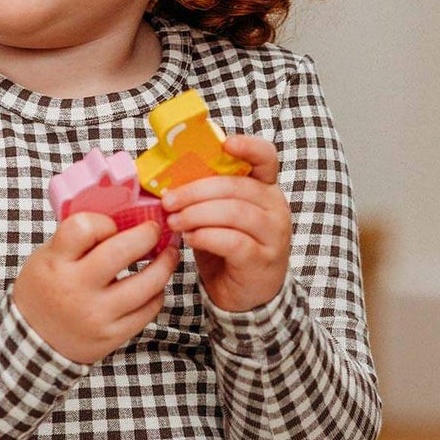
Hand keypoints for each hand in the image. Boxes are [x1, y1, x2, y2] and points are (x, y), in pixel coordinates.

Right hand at [11, 212, 175, 363]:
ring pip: (147, 284)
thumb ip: (76, 239)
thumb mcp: (47, 258)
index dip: (104, 221)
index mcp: (55, 263)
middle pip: (122, 251)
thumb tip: (122, 217)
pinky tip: (154, 286)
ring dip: (165, 265)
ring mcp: (96, 315)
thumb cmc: (45, 289)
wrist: (34, 341)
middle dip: (147, 235)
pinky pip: (148, 310)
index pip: (84, 227)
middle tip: (155, 229)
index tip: (112, 225)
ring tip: (169, 255)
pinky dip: (156, 294)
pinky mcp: (112, 336)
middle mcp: (76, 289)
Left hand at [162, 134, 288, 313]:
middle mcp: (275, 207)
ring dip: (198, 214)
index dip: (248, 147)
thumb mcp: (219, 215)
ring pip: (236, 213)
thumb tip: (165, 178)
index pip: (266, 157)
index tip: (226, 144)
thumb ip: (205, 195)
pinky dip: (207, 237)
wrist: (246, 296)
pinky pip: (234, 242)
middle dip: (196, 191)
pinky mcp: (262, 260)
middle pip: (237, 187)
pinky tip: (190, 239)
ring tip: (175, 221)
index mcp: (265, 189)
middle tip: (168, 200)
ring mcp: (273, 235)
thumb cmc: (228, 249)